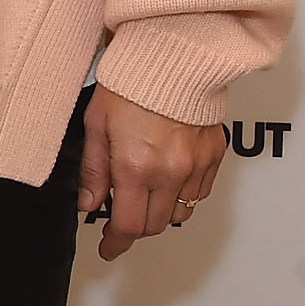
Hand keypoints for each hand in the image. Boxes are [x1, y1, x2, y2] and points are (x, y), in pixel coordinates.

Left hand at [82, 86, 226, 259]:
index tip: (108, 248)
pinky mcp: (215, 155)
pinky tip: (168, 179)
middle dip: (135, 228)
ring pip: (180, 212)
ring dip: (160, 212)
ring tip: (143, 195)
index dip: (116, 244)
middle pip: (156, 226)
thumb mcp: (96, 125)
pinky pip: (200, 192)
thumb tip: (90, 204)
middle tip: (120, 218)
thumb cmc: (130, 84)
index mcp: (136, 167)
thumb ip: (94, 171)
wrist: (173, 57)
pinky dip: (183, 195)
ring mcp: (197, 166)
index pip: (128, 226)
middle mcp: (170, 172)